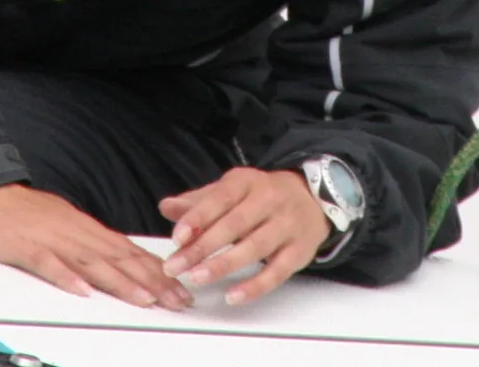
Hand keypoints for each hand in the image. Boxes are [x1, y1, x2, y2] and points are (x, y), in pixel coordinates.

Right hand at [0, 184, 192, 309]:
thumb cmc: (18, 211)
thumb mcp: (61, 223)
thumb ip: (87, 242)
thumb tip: (117, 259)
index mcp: (83, 227)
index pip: (127, 250)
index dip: (155, 270)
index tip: (178, 287)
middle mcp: (73, 231)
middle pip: (117, 258)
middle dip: (151, 280)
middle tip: (176, 299)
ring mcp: (49, 238)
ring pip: (90, 262)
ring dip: (120, 281)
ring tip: (144, 298)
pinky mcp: (23, 245)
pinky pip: (46, 263)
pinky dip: (64, 277)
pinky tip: (81, 290)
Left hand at [159, 166, 329, 304]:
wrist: (312, 198)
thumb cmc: (262, 197)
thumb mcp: (232, 190)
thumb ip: (199, 202)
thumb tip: (166, 207)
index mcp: (248, 182)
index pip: (221, 198)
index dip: (198, 217)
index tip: (178, 237)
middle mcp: (269, 200)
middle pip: (234, 225)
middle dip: (202, 247)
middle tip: (176, 266)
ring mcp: (286, 226)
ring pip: (254, 248)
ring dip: (223, 265)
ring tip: (197, 278)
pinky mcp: (299, 252)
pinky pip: (277, 272)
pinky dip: (254, 286)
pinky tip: (233, 296)